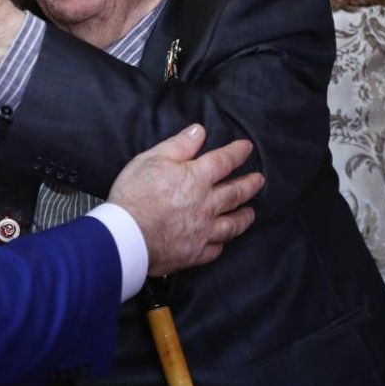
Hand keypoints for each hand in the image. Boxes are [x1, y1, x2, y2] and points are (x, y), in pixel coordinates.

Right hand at [108, 125, 263, 276]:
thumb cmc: (134, 195)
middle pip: (235, 192)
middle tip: (258, 180)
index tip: (246, 148)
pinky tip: (222, 241)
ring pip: (232, 224)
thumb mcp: (151, 159)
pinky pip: (216, 248)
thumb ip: (178, 145)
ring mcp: (204, 231)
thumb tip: (198, 131)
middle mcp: (207, 204)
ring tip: (250, 213)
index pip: (224, 161)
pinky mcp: (195, 253)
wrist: (125, 236)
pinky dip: (221, 243)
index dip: (237, 152)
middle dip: (249, 184)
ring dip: (244, 217)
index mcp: (197, 178)